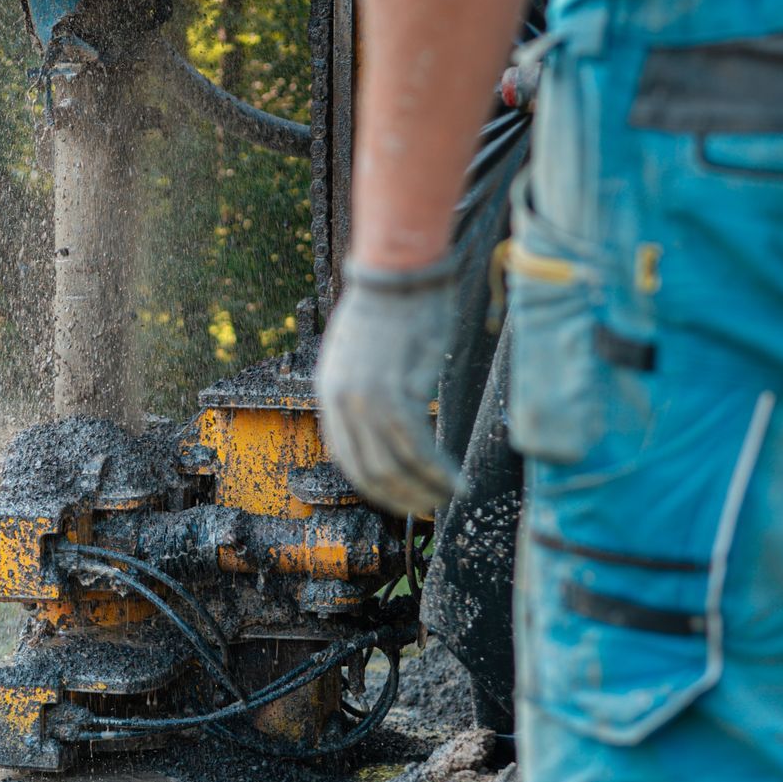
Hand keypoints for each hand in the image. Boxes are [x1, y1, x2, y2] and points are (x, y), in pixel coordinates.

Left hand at [314, 256, 462, 516]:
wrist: (398, 272)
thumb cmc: (391, 306)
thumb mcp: (362, 354)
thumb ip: (365, 390)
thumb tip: (388, 423)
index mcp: (328, 392)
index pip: (345, 456)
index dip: (374, 484)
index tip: (400, 496)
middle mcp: (340, 402)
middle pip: (367, 469)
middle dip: (399, 497)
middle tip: (428, 508)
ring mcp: (365, 400)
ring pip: (393, 465)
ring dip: (423, 490)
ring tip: (448, 498)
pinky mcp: (396, 393)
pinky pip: (417, 448)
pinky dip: (437, 471)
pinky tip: (454, 480)